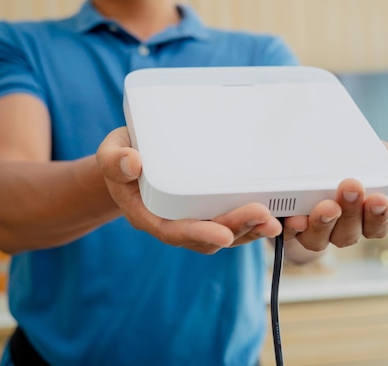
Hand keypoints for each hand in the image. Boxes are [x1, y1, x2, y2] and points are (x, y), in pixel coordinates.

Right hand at [96, 127, 281, 253]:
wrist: (131, 159)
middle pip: (207, 236)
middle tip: (265, 218)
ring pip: (225, 233)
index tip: (222, 234)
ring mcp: (193, 217)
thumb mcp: (110, 153)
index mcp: (148, 214)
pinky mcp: (208, 208)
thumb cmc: (122, 155)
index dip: (199, 234)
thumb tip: (132, 163)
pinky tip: (276, 213)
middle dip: (237, 229)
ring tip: (277, 221)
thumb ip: (115, 160)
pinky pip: (231, 220)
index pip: (174, 231)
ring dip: (251, 229)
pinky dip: (253, 220)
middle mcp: (173, 222)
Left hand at [282, 143, 387, 251]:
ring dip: (324, 223)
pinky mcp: (288, 227)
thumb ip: (385, 158)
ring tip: (327, 206)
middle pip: (348, 234)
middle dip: (351, 212)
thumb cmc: (341, 165)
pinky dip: (293, 227)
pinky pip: (289, 234)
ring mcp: (312, 231)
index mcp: (362, 216)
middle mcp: (338, 229)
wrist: (298, 162)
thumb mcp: (364, 156)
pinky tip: (296, 217)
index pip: (377, 226)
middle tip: (351, 187)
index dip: (379, 217)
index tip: (379, 199)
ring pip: (319, 239)